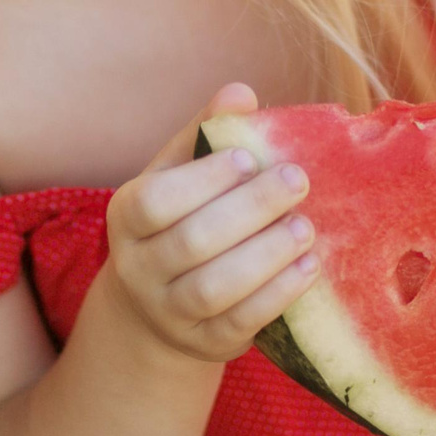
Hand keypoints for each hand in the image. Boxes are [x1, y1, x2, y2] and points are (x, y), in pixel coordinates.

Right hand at [102, 84, 318, 362]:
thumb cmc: (177, 223)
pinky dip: (277, 295)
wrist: (156, 309)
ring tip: (305, 227)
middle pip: (191, 241)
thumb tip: (241, 92)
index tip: (248, 158)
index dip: (203, 180)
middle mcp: (139, 267)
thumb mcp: (178, 177)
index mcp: (128, 217)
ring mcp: (168, 311)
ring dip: (267, 255)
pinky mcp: (204, 342)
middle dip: (250, 209)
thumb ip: (206, 135)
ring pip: (214, 287)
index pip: (155, 200)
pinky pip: (240, 323)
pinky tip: (308, 267)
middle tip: (297, 180)